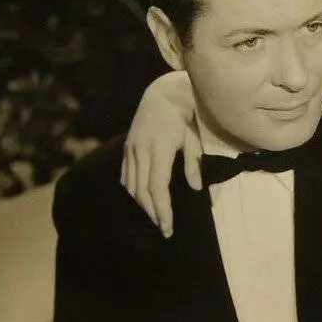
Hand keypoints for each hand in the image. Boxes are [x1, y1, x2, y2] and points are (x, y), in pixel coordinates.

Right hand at [121, 71, 201, 236]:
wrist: (162, 94)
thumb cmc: (184, 115)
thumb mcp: (193, 137)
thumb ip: (193, 163)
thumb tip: (196, 188)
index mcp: (160, 148)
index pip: (157, 186)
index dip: (162, 209)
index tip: (168, 226)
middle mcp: (141, 150)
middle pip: (142, 191)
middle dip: (153, 212)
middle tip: (164, 228)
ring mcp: (131, 149)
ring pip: (131, 185)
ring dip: (142, 204)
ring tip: (156, 217)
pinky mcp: (127, 147)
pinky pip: (125, 175)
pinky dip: (132, 190)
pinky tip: (142, 199)